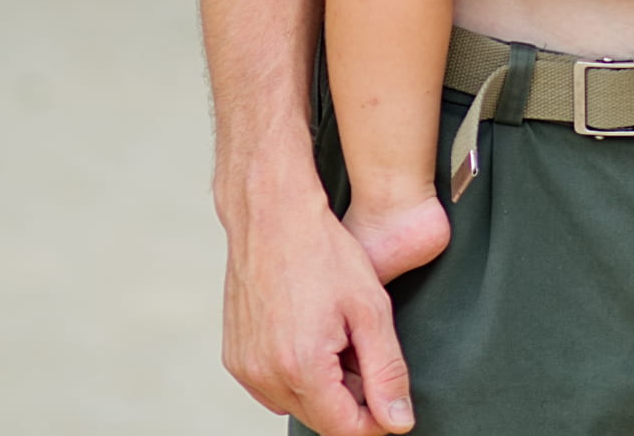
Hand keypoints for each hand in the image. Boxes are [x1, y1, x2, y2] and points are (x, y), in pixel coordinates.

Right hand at [222, 177, 416, 434]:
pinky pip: (272, 386)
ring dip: (326, 389)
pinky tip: (317, 337)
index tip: (395, 400)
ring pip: (296, 404)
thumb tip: (399, 422)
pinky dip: (298, 375)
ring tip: (345, 340)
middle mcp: (265, 376)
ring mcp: (245, 368)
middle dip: (353, 401)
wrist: (273, 218)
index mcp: (302, 368)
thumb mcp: (371, 310)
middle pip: (320, 419)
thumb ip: (387, 372)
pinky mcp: (234, 357)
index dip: (377, 421)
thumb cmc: (326, 255)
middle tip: (370, 354)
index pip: (344, 428)